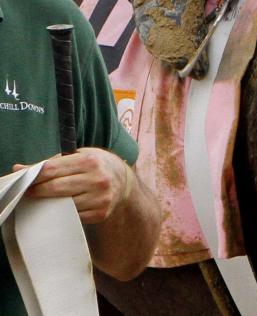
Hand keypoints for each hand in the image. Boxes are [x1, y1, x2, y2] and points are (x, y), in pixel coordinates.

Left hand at [14, 148, 130, 224]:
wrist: (123, 181)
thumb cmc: (95, 165)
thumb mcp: (79, 156)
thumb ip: (52, 163)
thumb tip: (18, 168)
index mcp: (90, 160)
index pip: (53, 169)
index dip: (36, 176)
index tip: (25, 181)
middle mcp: (97, 179)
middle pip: (56, 188)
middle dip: (38, 191)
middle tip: (27, 193)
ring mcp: (99, 198)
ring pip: (63, 205)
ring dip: (48, 204)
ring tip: (42, 201)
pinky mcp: (100, 213)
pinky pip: (73, 216)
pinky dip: (63, 213)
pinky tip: (59, 209)